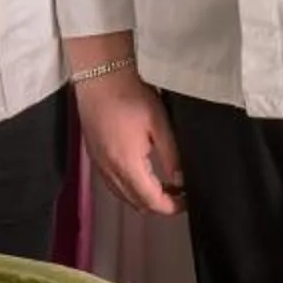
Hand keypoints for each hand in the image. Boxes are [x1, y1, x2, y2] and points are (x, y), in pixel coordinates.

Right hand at [72, 61, 184, 215]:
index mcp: (128, 165)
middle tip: (179, 193)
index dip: (172, 207)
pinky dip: (128, 188)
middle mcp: (110, 170)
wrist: (100, 76)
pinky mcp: (94, 156)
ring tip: (164, 185)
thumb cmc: (130, 95)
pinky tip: (141, 175)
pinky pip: (112, 184)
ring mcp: (99, 164)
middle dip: (159, 204)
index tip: (187, 200)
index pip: (151, 201)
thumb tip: (181, 180)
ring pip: (123, 196)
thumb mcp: (160, 124)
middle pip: (136, 203)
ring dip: (143, 197)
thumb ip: (172, 156)